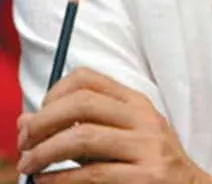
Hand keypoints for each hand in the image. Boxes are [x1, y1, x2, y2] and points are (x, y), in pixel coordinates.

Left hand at [17, 67, 211, 183]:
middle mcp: (143, 118)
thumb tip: (26, 122)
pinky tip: (47, 183)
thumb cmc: (148, 165)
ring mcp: (147, 147)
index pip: (88, 78)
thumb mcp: (123, 137)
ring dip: (45, 152)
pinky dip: (60, 179)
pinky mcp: (145, 178)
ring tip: (28, 166)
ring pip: (84, 135)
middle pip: (82, 102)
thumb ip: (84, 126)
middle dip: (44, 121)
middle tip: (24, 142)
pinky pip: (93, 173)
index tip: (38, 116)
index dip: (54, 93)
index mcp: (136, 102)